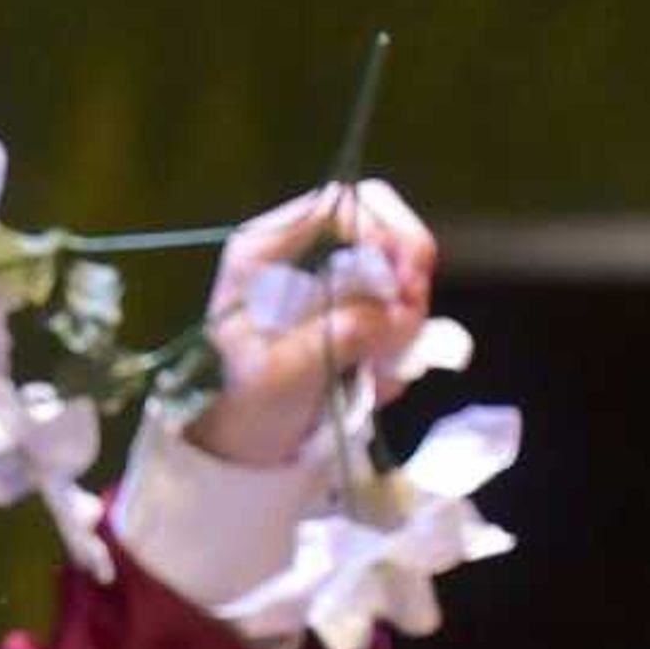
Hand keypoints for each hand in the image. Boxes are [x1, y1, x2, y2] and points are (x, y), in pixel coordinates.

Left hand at [194, 178, 439, 468]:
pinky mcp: (348, 306)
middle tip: (413, 315)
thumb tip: (398, 314)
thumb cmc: (240, 402)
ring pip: (396, 264)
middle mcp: (297, 250)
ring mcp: (327, 276)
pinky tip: (379, 379)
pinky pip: (395, 305)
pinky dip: (399, 339)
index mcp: (266, 249)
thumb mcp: (285, 372)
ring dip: (406, 313)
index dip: (382, 236)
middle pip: (378, 220)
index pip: (339, 207)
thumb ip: (340, 335)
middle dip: (407, 265)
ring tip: (385, 370)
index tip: (402, 286)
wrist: (236, 441)